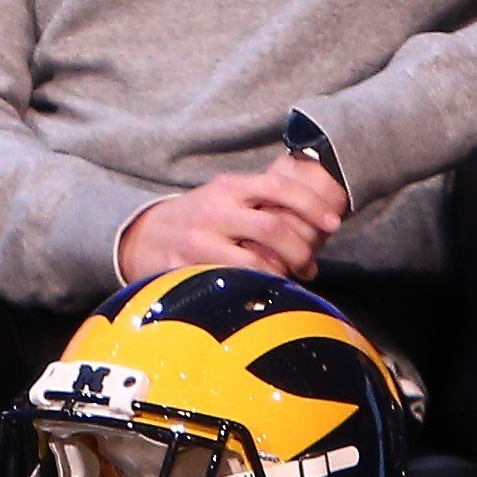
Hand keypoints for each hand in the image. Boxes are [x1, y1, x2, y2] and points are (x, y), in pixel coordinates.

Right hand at [116, 155, 347, 283]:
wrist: (143, 236)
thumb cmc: (198, 219)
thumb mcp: (224, 197)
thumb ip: (261, 201)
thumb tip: (316, 218)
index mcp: (228, 187)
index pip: (278, 187)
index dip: (311, 204)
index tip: (334, 223)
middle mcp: (214, 210)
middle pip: (273, 227)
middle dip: (301, 249)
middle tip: (310, 264)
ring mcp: (199, 241)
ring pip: (256, 261)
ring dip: (283, 274)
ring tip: (291, 279)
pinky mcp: (187, 268)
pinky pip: (233, 283)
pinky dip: (257, 288)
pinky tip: (264, 289)